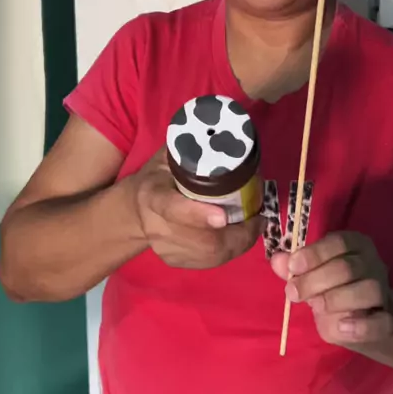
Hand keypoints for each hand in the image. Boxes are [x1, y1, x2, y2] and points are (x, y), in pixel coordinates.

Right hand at [132, 148, 263, 268]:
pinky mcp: (174, 261)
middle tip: (258, 217)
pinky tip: (241, 236)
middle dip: (236, 232)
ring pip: (209, 255)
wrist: (134, 210)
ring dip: (239, 241)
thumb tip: (224, 131)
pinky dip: (231, 250)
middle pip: (200, 239)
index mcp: (152, 194)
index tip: (222, 216)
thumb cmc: (159, 177)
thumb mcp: (169, 156)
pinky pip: (209, 262)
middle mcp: (156, 226)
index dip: (196, 214)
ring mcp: (164, 248)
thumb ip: (191, 147)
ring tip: (254, 224)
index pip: (171, 207)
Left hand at [272, 232, 392, 345]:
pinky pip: (382, 322)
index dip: (315, 253)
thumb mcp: (311, 276)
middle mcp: (372, 263)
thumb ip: (294, 268)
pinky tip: (342, 327)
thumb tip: (277, 260)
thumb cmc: (331, 289)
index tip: (292, 267)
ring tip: (316, 307)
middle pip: (349, 267)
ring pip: (369, 289)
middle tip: (293, 292)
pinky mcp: (388, 320)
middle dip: (316, 279)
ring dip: (337, 298)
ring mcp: (383, 291)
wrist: (361, 321)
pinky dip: (362, 326)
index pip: (339, 242)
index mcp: (354, 245)